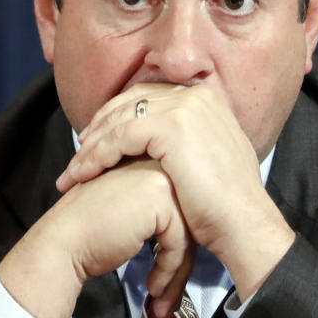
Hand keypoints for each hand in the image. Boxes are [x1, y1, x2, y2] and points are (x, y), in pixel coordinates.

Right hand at [0, 159, 193, 317]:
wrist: (62, 242)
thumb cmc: (86, 229)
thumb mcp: (127, 205)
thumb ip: (155, 205)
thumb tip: (188, 232)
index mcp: (147, 157)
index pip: (179, 201)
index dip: (173, 243)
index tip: (166, 272)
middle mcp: (156, 160)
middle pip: (187, 214)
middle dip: (178, 258)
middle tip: (167, 288)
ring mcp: (159, 176)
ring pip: (188, 229)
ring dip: (176, 269)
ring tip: (162, 293)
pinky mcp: (160, 198)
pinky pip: (179, 240)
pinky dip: (168, 269)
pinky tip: (154, 285)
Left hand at [56, 83, 294, 300]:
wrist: (244, 223)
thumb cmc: (226, 203)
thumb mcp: (211, 157)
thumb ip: (189, 139)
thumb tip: (162, 143)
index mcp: (205, 97)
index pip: (148, 96)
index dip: (117, 115)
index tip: (97, 139)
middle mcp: (195, 95)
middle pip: (129, 102)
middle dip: (99, 127)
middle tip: (78, 152)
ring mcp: (184, 107)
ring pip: (119, 120)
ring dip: (91, 146)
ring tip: (73, 171)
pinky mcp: (171, 126)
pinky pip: (119, 137)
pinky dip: (96, 155)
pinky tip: (83, 174)